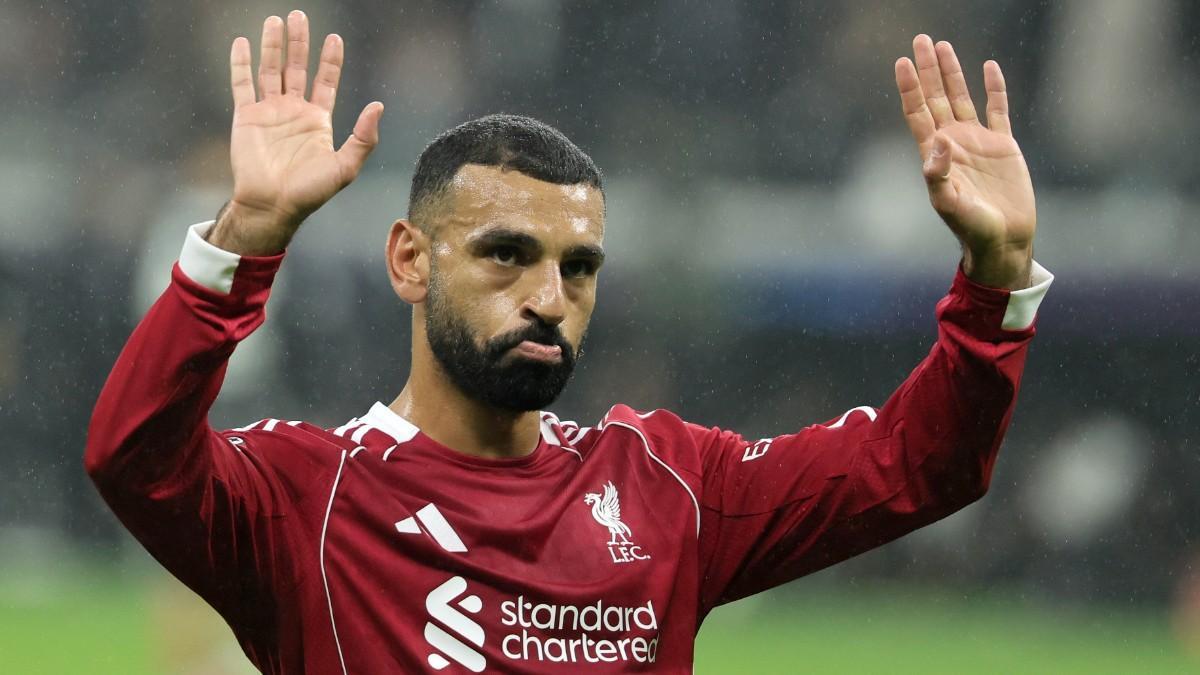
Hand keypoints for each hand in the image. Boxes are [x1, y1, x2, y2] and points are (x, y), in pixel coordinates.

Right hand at [207, 11, 383, 254]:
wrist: (273, 205)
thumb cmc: (310, 192)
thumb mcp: (345, 167)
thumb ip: (363, 138)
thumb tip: (378, 107)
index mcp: (318, 120)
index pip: (325, 81)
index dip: (330, 60)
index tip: (333, 38)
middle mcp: (293, 111)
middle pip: (297, 67)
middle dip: (299, 42)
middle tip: (299, 16)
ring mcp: (269, 112)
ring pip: (271, 70)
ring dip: (272, 46)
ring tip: (275, 21)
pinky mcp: (246, 117)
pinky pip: (242, 84)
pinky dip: (241, 63)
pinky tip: (243, 42)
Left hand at [895, 35, 1034, 289]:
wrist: (1002, 241)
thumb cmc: (970, 228)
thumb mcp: (948, 203)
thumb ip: (938, 175)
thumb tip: (938, 141)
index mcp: (935, 154)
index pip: (917, 112)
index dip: (909, 88)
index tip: (901, 61)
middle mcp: (953, 143)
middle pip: (936, 97)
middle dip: (927, 70)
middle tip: (920, 39)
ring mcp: (978, 142)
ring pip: (962, 97)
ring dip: (953, 72)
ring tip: (943, 45)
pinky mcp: (1003, 146)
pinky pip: (998, 110)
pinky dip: (994, 88)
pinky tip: (989, 67)